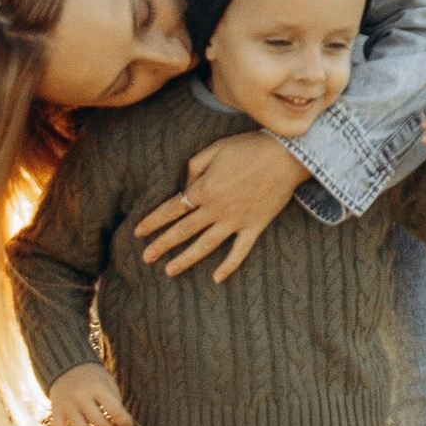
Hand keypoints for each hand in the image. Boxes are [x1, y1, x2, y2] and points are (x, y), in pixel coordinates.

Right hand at [47, 363, 133, 425]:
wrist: (67, 366)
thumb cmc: (93, 376)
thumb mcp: (108, 382)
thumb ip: (115, 401)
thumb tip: (123, 424)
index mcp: (97, 387)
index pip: (115, 411)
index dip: (125, 422)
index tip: (128, 425)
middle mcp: (80, 396)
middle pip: (99, 424)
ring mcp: (67, 405)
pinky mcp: (56, 412)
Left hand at [133, 130, 308, 284]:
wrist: (287, 155)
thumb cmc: (250, 147)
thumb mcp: (216, 148)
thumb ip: (194, 167)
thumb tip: (186, 186)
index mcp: (205, 188)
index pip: (172, 208)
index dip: (153, 220)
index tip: (138, 232)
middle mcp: (216, 209)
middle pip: (183, 230)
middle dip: (162, 244)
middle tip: (146, 257)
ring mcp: (236, 220)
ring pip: (205, 245)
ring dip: (186, 259)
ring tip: (169, 271)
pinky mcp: (255, 226)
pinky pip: (240, 251)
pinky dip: (228, 265)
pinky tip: (216, 278)